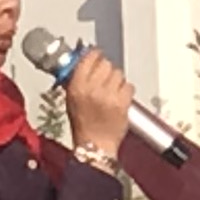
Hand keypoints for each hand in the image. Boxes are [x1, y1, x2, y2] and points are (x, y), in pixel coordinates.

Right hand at [60, 45, 134, 164]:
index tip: (97, 54)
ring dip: (117, 80)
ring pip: (119, 73)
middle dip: (106, 68)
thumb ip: (77, 79)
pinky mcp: (123, 103)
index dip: (95, 55)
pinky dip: (126, 90)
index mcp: (77, 86)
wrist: (94, 145)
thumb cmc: (82, 124)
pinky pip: (129, 86)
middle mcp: (93, 89)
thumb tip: (83, 62)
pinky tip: (119, 97)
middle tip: (105, 77)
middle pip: (106, 64)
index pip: (88, 58)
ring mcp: (109, 96)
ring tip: (111, 90)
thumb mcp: (71, 99)